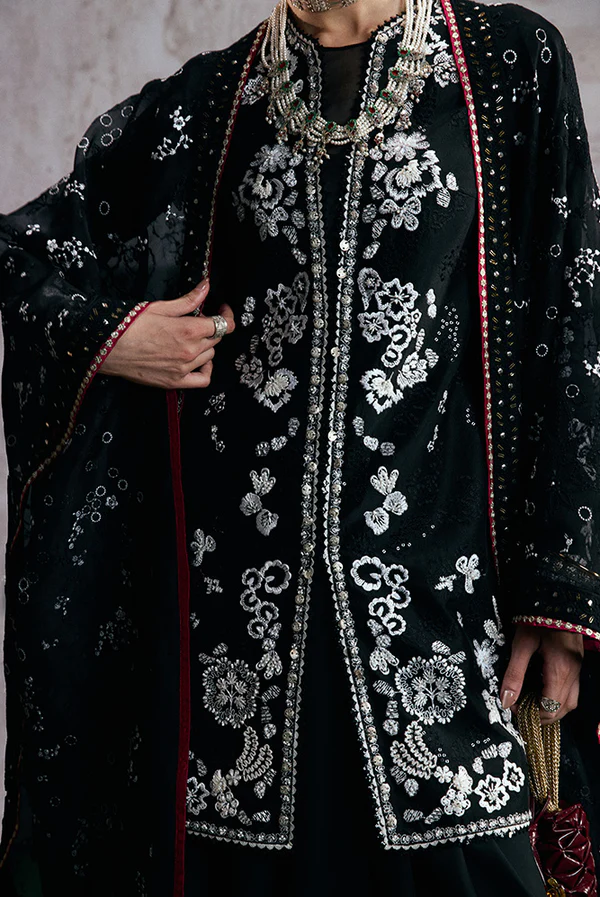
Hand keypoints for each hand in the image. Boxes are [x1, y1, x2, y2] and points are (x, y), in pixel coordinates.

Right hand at [101, 279, 234, 388]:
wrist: (108, 347)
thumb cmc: (130, 325)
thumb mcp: (161, 307)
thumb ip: (189, 300)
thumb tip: (206, 286)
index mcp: (189, 330)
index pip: (223, 325)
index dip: (227, 315)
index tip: (222, 309)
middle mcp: (190, 351)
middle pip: (216, 339)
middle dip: (211, 328)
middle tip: (197, 321)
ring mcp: (184, 368)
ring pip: (210, 356)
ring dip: (206, 346)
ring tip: (190, 338)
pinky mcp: (176, 381)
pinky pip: (203, 380)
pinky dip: (206, 370)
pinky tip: (198, 362)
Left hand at [500, 624, 583, 723]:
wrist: (555, 599)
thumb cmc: (537, 618)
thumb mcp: (521, 644)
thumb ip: (514, 674)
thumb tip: (506, 700)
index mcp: (560, 669)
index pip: (549, 708)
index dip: (530, 713)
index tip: (513, 705)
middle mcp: (573, 672)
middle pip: (561, 710)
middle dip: (540, 715)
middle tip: (520, 708)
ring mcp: (577, 668)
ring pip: (570, 703)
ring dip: (551, 709)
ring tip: (530, 703)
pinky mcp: (576, 663)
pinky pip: (571, 690)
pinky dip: (557, 698)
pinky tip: (542, 691)